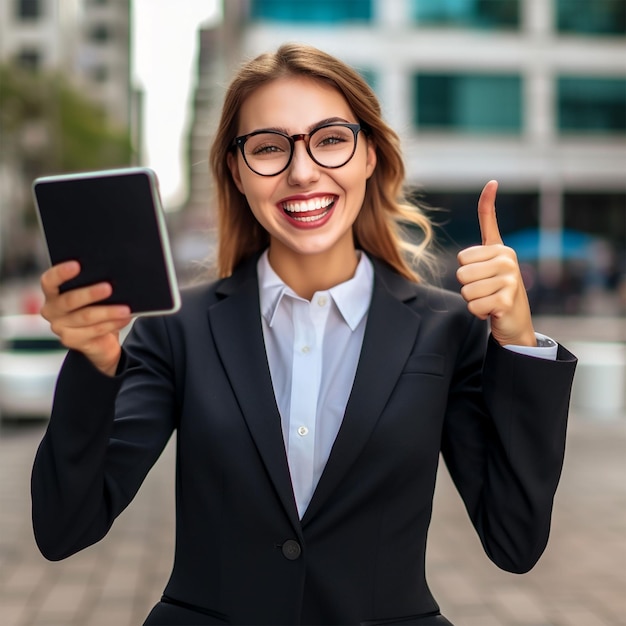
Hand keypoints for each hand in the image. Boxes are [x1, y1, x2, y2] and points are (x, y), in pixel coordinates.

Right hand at [40, 261, 132, 375]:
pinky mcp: (71, 340)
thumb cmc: (95, 308)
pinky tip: (124, 318)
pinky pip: (95, 330)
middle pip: (70, 300)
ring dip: (108, 311)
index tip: (77, 265)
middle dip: (91, 293)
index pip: (50, 280)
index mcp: (53, 292)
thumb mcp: (92, 295)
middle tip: (109, 288)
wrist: (100, 339)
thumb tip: (111, 275)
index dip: (61, 272)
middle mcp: (51, 309)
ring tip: (125, 308)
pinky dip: (112, 323)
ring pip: (86, 317)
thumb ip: (94, 283)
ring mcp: (59, 327)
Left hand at [456, 180, 535, 346]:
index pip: (470, 246)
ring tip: (489, 300)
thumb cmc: (497, 290)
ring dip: (472, 300)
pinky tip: (492, 311)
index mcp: (501, 249)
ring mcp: (509, 279)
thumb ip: (486, 234)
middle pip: (460, 273)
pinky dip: (478, 313)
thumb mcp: (491, 262)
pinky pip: (473, 305)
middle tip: (485, 291)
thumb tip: (491, 185)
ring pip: (465, 290)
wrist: (515, 323)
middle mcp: (507, 259)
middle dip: (467, 287)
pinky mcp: (507, 299)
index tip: (492, 183)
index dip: (477, 235)